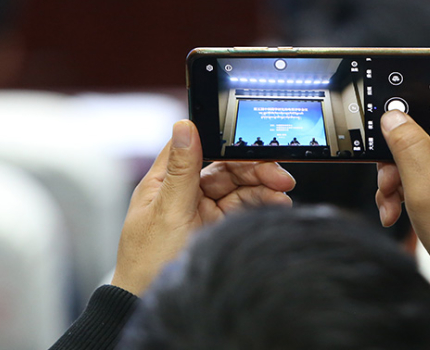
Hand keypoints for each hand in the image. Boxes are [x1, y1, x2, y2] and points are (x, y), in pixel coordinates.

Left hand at [111, 120, 294, 294]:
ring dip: (263, 187)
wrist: (149, 302)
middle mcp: (184, 190)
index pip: (198, 146)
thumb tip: (184, 126)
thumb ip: (181, 170)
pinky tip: (275, 205)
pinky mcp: (216, 225)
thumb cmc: (146, 261)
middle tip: (281, 177)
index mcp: (165, 179)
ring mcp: (202, 208)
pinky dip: (261, 204)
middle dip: (255, 168)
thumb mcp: (166, 211)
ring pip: (239, 186)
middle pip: (226, 166)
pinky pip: (242, 207)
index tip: (254, 145)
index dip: (227, 141)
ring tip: (282, 196)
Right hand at [376, 55, 429, 287]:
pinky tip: (395, 209)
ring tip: (389, 196)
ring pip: (425, 146)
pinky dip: (409, 184)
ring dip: (399, 168)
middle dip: (400, 138)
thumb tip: (392, 116)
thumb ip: (405, 142)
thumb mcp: (421, 181)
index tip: (413, 66)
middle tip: (385, 162)